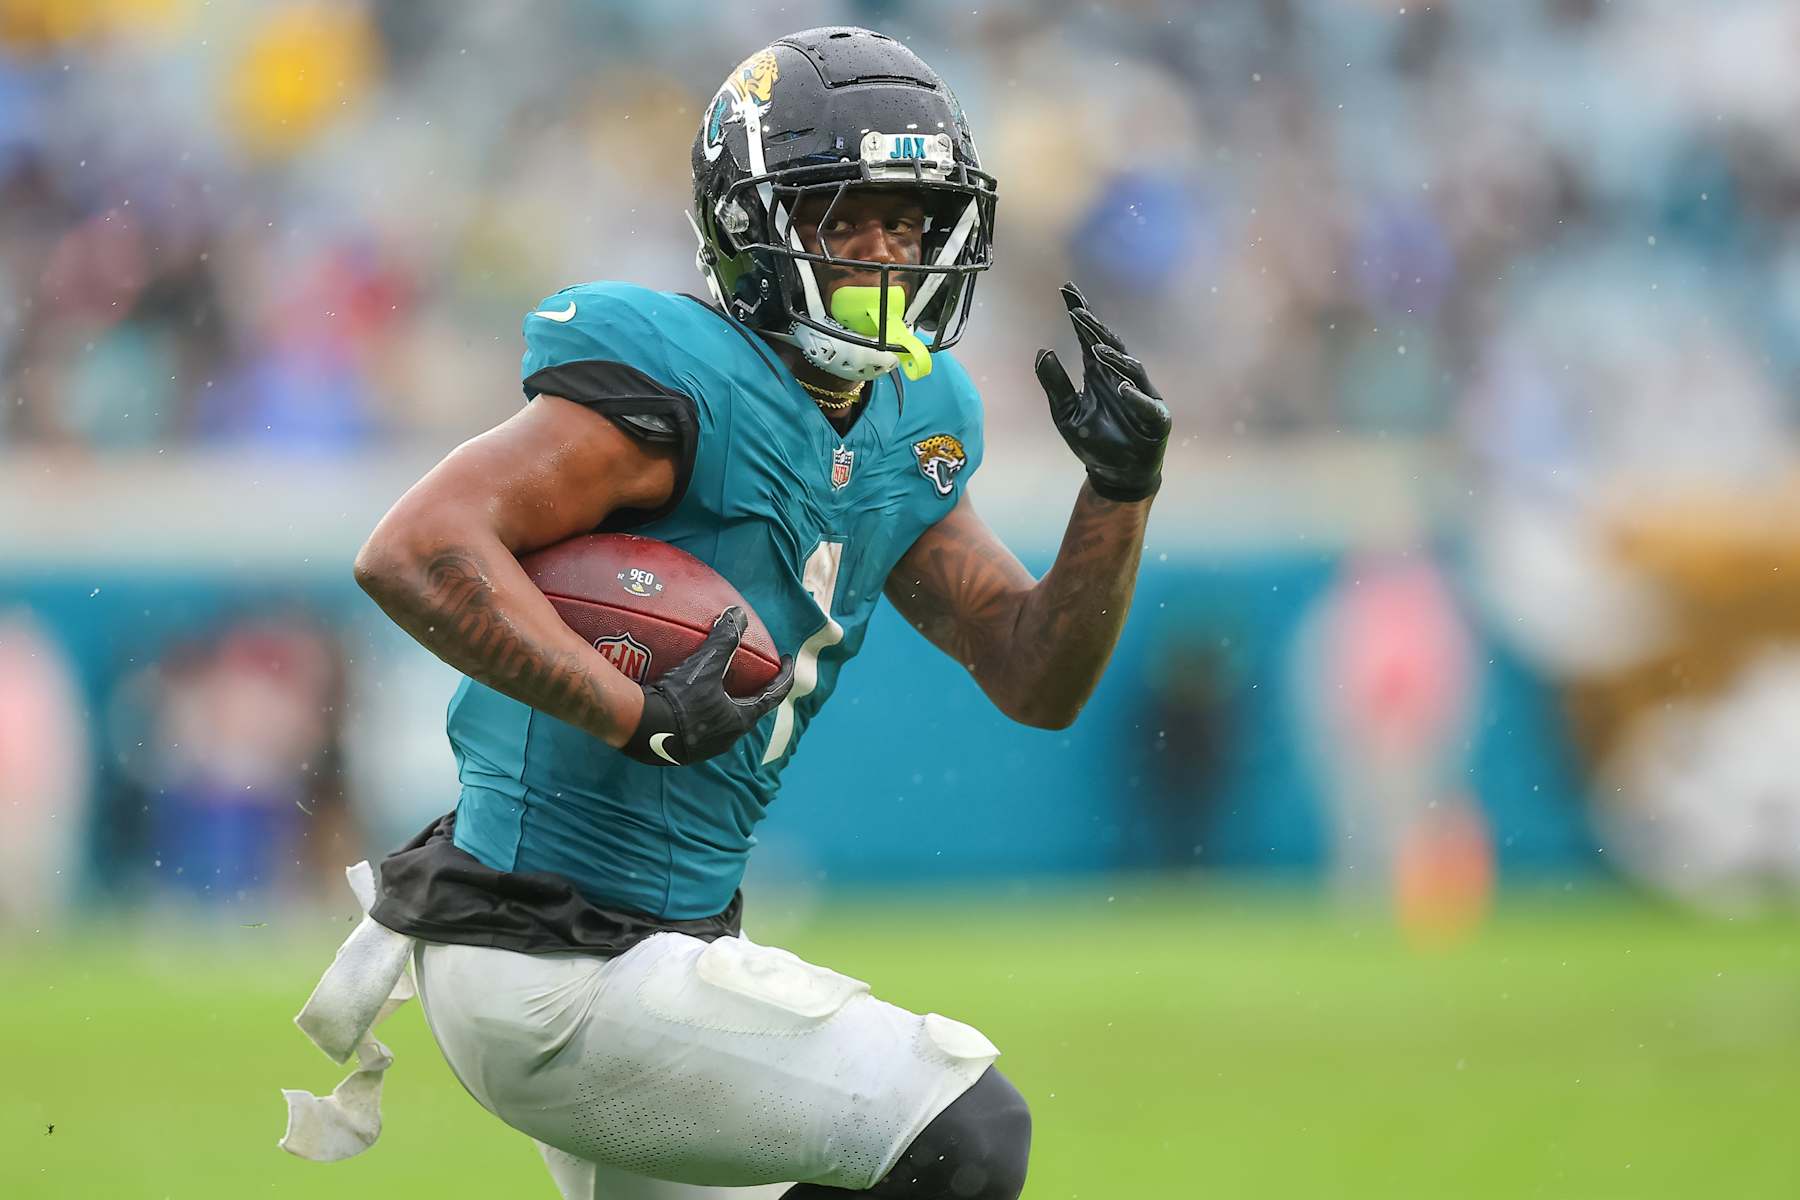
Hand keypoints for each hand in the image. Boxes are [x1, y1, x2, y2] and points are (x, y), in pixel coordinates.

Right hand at [621, 607, 794, 766]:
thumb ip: (724, 639)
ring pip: (725, 722)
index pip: (773, 696)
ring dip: (728, 704)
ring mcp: (705, 748)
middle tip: (756, 673)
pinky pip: (702, 729)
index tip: (789, 661)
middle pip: (750, 711)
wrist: (639, 728)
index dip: (784, 676)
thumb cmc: (678, 698)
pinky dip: (705, 714)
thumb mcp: (704, 666)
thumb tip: (739, 613)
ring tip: (724, 686)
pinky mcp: (684, 751)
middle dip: (755, 691)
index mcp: (740, 720)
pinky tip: (693, 703)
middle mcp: (727, 738)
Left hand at [1034, 282, 1172, 502]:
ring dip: (1113, 358)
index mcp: (1099, 374)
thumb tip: (1042, 351)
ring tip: (1095, 347)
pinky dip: (1134, 396)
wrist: (1117, 474)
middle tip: (1076, 311)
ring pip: (1130, 370)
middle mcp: (1121, 378)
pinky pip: (1146, 405)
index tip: (1066, 290)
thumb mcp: (1066, 413)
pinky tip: (1121, 387)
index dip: (1080, 314)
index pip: (1088, 338)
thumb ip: (1054, 384)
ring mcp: (1141, 396)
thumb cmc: (1093, 441)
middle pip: (1109, 345)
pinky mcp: (1155, 419)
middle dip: (1094, 327)